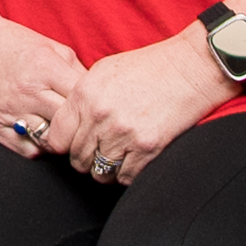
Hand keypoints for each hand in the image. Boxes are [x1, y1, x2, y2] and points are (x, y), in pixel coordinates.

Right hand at [0, 17, 90, 167]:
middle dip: (81, 128)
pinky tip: (42, 136)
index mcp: (46, 69)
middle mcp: (27, 92)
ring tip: (65, 134)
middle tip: (86, 129)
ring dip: (60, 141)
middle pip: (70, 124)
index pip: (84, 100)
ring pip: (49, 141)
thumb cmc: (10, 43)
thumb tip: (98, 94)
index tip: (97, 111)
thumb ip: (76, 70)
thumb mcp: (50, 47)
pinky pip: (25, 149)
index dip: (95, 108)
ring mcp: (8, 110)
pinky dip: (38, 146)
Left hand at [63, 28, 233, 182]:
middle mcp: (100, 116)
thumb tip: (68, 123)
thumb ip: (82, 98)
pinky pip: (125, 177)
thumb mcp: (104, 71)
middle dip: (86, 158)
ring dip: (106, 168)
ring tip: (118, 154)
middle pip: (77, 159)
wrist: (189, 68)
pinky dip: (128, 172)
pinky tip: (134, 157)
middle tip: (100, 149)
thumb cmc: (148, 67)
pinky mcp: (147, 149)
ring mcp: (123, 134)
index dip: (64, 144)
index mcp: (84, 95)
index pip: (57, 138)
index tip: (73, 144)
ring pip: (99, 173)